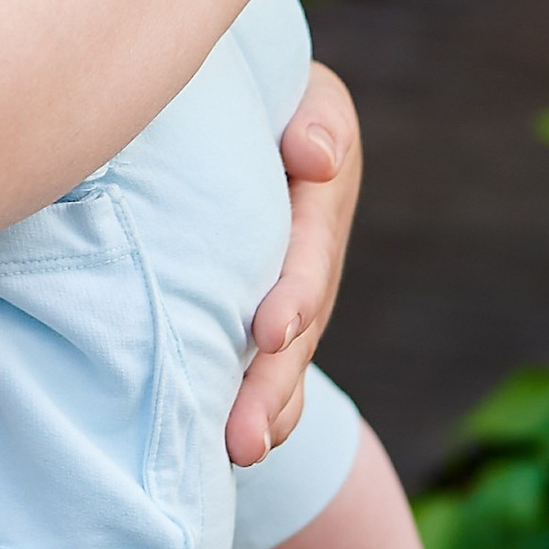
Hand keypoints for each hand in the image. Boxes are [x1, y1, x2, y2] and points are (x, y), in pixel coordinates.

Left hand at [227, 61, 361, 464]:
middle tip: (245, 436)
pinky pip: (261, 367)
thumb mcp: (303, 94)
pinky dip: (257, 408)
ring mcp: (287, 291)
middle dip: (273, 383)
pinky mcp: (254, 314)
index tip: (270, 332)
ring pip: (281, 361)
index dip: (295, 293)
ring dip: (265, 410)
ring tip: (239, 454)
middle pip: (297, 328)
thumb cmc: (266, 95)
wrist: (243, 115)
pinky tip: (230, 453)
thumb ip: (315, 119)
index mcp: (318, 197)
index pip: (309, 251)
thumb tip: (313, 158)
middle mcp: (310, 255)